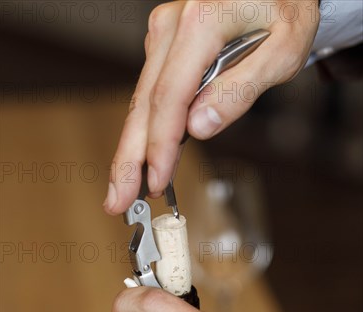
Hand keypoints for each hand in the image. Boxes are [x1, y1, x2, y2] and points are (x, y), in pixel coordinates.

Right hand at [104, 0, 319, 214]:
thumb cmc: (287, 8)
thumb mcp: (283, 50)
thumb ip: (241, 89)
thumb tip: (199, 127)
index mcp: (200, 24)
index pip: (170, 100)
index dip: (160, 148)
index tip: (156, 183)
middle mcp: (171, 27)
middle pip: (142, 105)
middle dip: (128, 159)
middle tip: (117, 200)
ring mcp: (163, 35)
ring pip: (141, 102)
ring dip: (131, 149)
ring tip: (123, 188)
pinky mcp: (165, 44)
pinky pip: (151, 93)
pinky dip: (145, 129)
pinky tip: (141, 156)